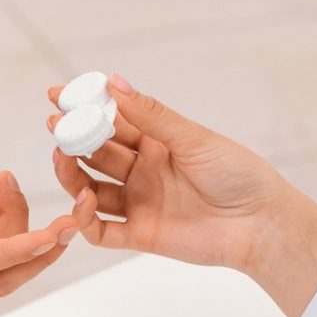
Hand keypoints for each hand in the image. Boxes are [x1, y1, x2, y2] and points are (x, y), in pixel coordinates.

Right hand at [47, 74, 316, 316]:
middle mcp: (143, 172)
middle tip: (55, 126)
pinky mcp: (139, 234)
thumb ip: (150, 116)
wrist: (261, 224)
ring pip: (91, 189)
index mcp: (157, 143)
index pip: (112, 122)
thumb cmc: (237, 174)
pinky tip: (83, 200)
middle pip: (96, 154)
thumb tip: (113, 82)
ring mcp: (139, 203)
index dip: (84, 109)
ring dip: (73, 174)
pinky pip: (101, 229)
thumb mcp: (192, 138)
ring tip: (62, 158)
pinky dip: (84, 218)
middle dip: (73, 139)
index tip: (58, 95)